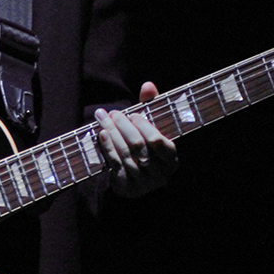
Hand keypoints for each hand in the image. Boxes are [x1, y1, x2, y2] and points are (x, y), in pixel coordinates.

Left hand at [96, 82, 178, 198]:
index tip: (133, 114)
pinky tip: (100, 133)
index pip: (156, 141)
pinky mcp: (126, 187)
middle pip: (138, 146)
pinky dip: (107, 147)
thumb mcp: (152, 126)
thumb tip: (147, 85)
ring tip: (102, 117)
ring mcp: (143, 183)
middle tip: (112, 112)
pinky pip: (115, 164)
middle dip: (123, 125)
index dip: (143, 126)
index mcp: (172, 159)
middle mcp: (160, 174)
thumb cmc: (146, 145)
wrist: (135, 178)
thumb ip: (151, 105)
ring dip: (111, 132)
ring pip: (125, 154)